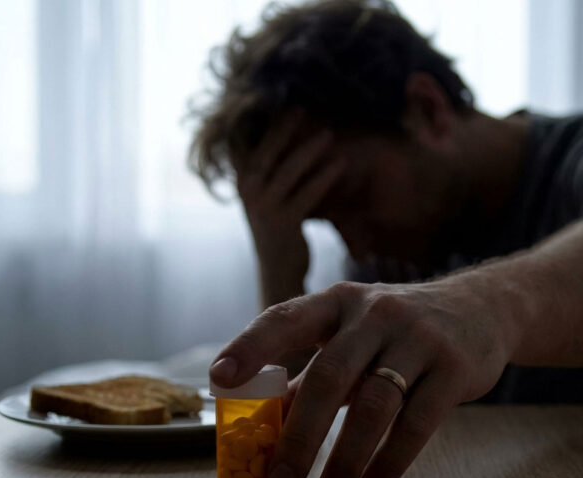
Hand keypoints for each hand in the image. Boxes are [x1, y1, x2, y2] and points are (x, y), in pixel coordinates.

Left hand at [209, 276, 517, 477]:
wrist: (482, 308)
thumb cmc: (399, 330)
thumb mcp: (353, 336)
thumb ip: (312, 373)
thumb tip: (267, 423)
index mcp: (339, 303)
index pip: (285, 319)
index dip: (251, 347)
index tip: (220, 380)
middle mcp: (376, 313)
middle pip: (329, 375)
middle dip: (300, 434)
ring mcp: (418, 338)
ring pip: (374, 403)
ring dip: (346, 456)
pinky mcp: (454, 367)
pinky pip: (418, 421)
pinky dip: (392, 459)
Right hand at [235, 109, 345, 289]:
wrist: (279, 271)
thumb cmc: (279, 227)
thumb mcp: (269, 195)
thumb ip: (272, 170)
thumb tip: (287, 134)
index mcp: (242, 181)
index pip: (250, 144)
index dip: (266, 123)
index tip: (283, 100)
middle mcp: (247, 192)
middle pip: (266, 152)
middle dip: (284, 128)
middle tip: (303, 107)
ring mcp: (262, 207)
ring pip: (287, 170)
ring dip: (309, 149)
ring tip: (329, 133)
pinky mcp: (282, 222)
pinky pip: (306, 193)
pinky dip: (324, 177)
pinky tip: (340, 163)